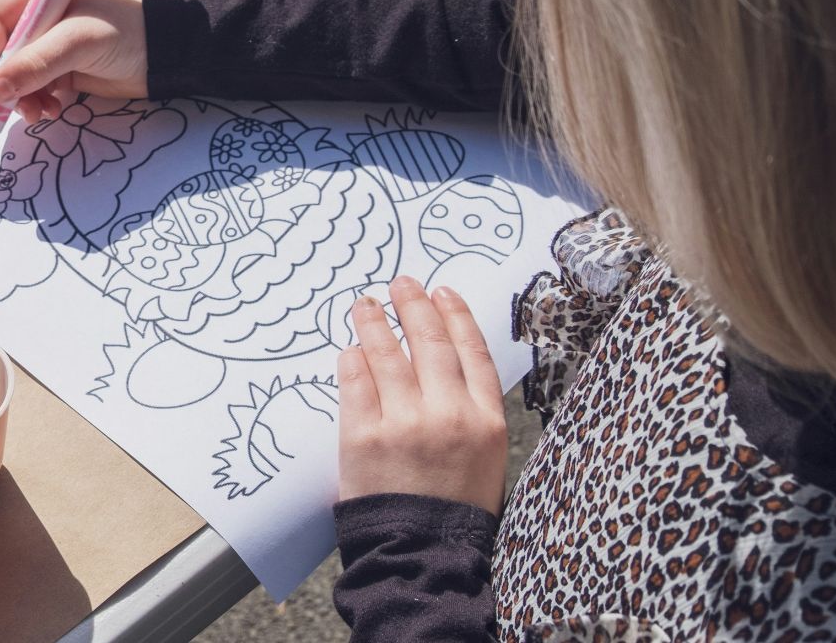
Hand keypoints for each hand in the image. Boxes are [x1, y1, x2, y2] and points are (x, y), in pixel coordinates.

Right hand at [0, 0, 148, 123]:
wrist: (171, 53)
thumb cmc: (129, 31)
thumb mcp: (79, 42)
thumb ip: (36, 63)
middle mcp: (38, 13)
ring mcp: (48, 40)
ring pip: (13, 73)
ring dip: (18, 97)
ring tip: (38, 112)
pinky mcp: (60, 65)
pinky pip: (32, 86)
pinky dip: (35, 101)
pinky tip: (51, 109)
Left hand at [338, 277, 507, 515]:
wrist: (422, 553)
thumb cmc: (453, 508)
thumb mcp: (484, 458)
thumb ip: (468, 411)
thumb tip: (441, 364)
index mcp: (486, 421)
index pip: (472, 351)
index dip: (456, 315)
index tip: (443, 292)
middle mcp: (449, 414)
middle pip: (430, 341)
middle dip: (414, 304)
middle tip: (401, 283)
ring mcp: (405, 423)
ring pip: (387, 352)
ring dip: (374, 320)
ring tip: (365, 304)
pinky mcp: (363, 435)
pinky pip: (355, 381)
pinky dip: (351, 359)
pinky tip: (349, 349)